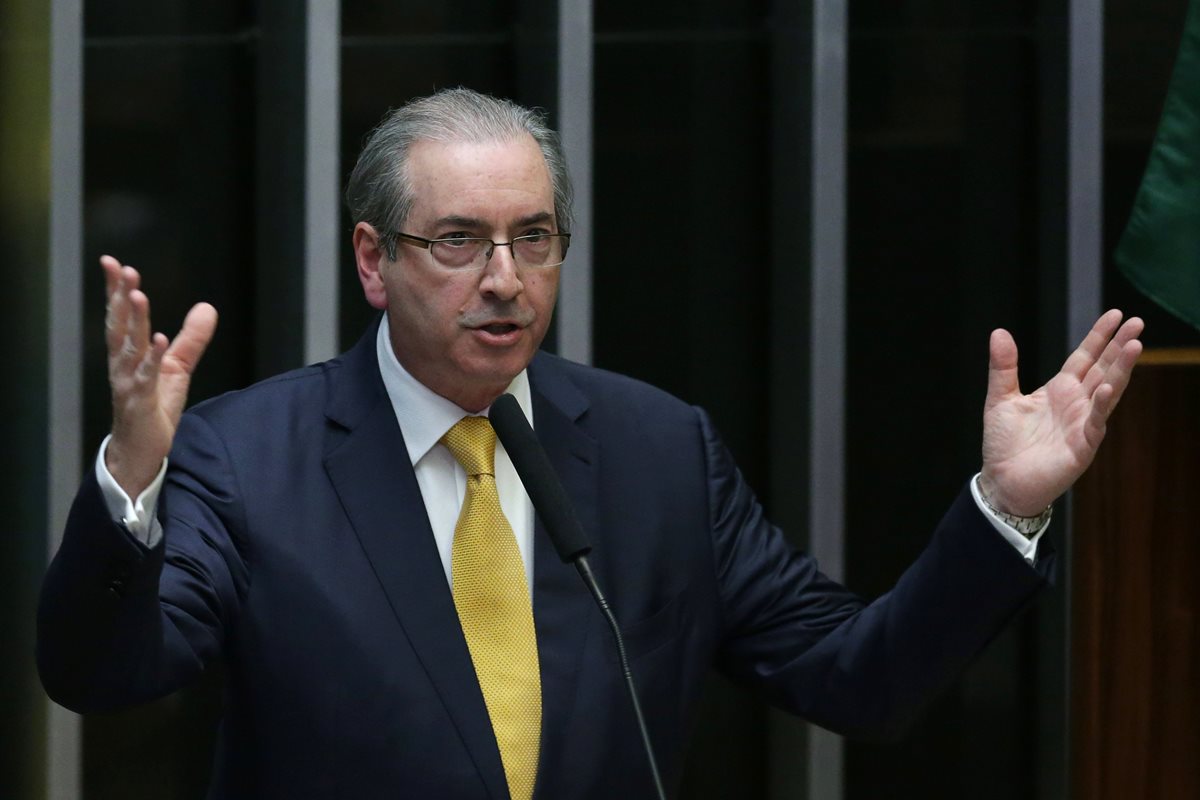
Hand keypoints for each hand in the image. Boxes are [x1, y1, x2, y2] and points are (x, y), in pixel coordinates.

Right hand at [102, 255, 217, 497]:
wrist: (142, 450)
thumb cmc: (153, 408)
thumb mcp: (176, 368)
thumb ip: (191, 339)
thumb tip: (207, 307)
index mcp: (128, 354)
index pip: (121, 316)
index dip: (116, 289)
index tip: (113, 262)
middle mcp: (123, 364)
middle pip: (120, 324)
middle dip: (119, 296)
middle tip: (122, 268)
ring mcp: (130, 382)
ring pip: (129, 346)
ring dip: (134, 320)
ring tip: (137, 294)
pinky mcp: (142, 402)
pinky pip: (147, 376)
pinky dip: (152, 358)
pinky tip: (159, 340)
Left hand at [979, 309, 1142, 515]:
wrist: (1002, 482)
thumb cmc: (1004, 443)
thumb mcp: (1000, 398)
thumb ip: (1003, 367)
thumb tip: (999, 331)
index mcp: (1059, 390)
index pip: (1084, 357)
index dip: (1099, 337)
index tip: (1115, 314)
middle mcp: (1076, 403)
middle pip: (1103, 369)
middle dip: (1119, 346)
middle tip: (1137, 321)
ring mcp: (1083, 423)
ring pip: (1108, 391)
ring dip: (1121, 369)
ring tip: (1134, 345)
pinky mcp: (1083, 445)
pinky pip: (1096, 422)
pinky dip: (1102, 405)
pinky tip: (1109, 387)